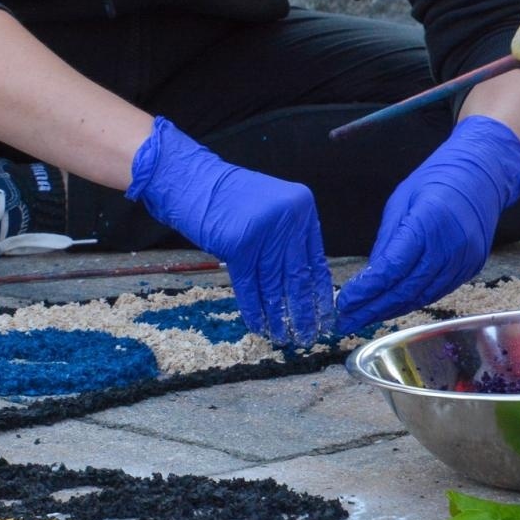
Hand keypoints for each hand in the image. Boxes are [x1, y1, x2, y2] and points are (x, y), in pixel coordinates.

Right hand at [127, 117, 332, 344]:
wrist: (194, 181)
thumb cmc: (230, 197)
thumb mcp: (270, 209)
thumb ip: (289, 238)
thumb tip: (303, 283)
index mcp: (302, 207)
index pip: (315, 259)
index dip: (319, 292)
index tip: (325, 317)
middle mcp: (288, 218)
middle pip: (298, 275)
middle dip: (303, 311)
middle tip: (308, 336)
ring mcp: (264, 231)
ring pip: (275, 284)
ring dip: (279, 316)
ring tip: (285, 338)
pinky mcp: (239, 245)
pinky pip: (250, 285)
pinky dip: (254, 308)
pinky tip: (260, 326)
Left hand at [334, 116, 519, 333]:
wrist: (481, 176)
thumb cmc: (435, 181)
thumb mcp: (400, 202)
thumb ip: (386, 241)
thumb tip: (368, 277)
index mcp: (428, 223)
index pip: (392, 268)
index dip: (367, 290)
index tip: (345, 303)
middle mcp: (450, 246)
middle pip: (407, 289)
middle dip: (374, 308)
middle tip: (348, 320)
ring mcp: (465, 260)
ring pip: (423, 296)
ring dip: (392, 310)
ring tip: (365, 317)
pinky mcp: (472, 267)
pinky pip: (438, 291)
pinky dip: (413, 301)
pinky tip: (394, 306)